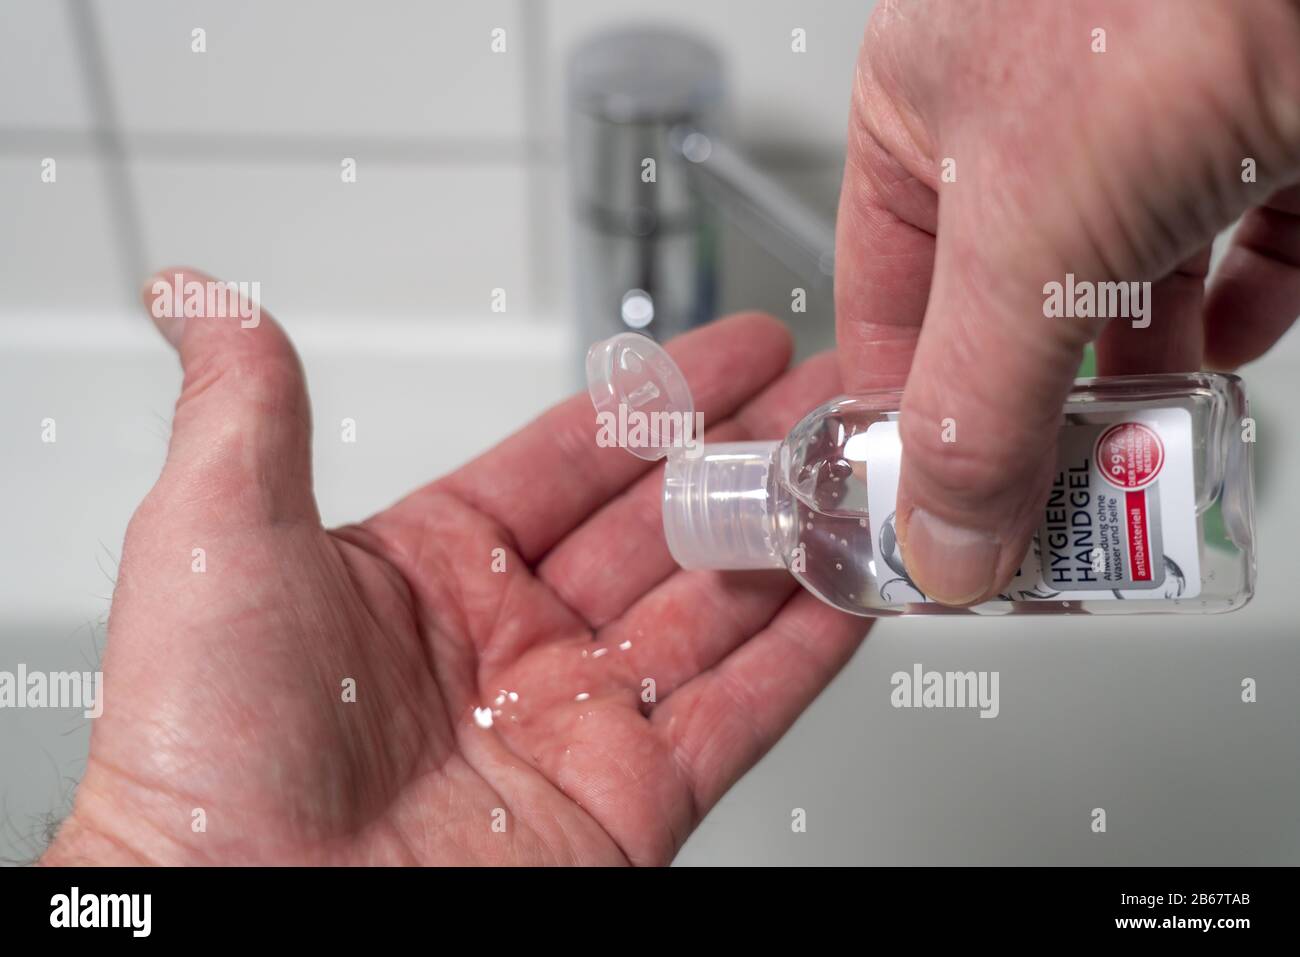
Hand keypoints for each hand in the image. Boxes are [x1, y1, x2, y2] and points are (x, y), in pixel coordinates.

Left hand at [40, 269, 866, 865]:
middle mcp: (514, 642)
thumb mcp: (214, 537)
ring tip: (862, 469)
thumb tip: (201, 296)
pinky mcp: (631, 802)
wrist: (240, 913)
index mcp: (432, 571)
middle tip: (826, 394)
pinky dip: (809, 649)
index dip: (660, 397)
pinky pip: (743, 710)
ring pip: (719, 607)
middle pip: (665, 521)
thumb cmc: (198, 749)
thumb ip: (246, 408)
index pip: (575, 457)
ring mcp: (578, 722)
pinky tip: (854, 587)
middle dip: (752, 450)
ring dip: (793, 534)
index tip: (729, 349)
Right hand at [837, 0, 1299, 603]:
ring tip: (1140, 453)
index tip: (936, 508)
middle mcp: (1027, 110)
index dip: (906, 414)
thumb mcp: (1025, 243)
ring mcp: (1149, 111)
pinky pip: (1237, 239)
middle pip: (1011, 305)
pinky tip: (1226, 349)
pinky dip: (1234, 308)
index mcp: (920, 107)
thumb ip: (975, 410)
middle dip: (1033, 408)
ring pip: (1123, 281)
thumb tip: (946, 539)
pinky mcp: (1261, 114)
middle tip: (1045, 503)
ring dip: (1136, 374)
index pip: (886, 298)